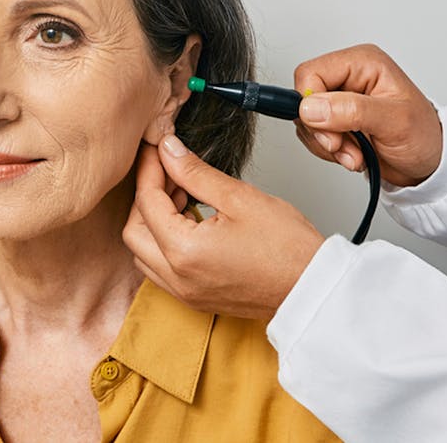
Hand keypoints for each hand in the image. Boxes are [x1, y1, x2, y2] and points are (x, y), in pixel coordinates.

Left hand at [121, 139, 324, 319]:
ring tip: (181, 194)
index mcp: (184, 253)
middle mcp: (178, 278)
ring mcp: (185, 293)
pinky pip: (161, 269)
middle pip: (134, 231)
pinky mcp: (195, 298)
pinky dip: (165, 243)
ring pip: (143, 253)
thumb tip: (170, 151)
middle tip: (167, 170)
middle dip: (145, 197)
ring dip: (152, 222)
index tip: (156, 149)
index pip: (147, 202)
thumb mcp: (240, 198)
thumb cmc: (289, 249)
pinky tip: (188, 220)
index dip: (149, 169)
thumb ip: (196, 173)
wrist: (313, 288)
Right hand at [290, 44, 442, 186]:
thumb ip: (352, 110)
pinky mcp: (336, 121)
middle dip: (322, 130)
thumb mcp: (394, 121)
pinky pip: (312, 135)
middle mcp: (348, 77)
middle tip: (344, 146)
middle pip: (304, 98)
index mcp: (362, 63)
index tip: (330, 131)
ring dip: (327, 145)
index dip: (311, 104)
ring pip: (306, 120)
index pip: (311, 73)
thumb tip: (311, 107)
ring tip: (355, 154)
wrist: (429, 163)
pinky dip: (329, 152)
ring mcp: (340, 100)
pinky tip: (352, 155)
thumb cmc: (424, 136)